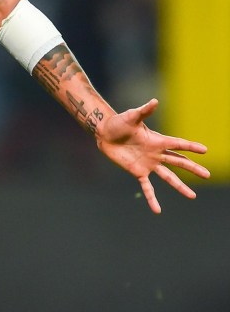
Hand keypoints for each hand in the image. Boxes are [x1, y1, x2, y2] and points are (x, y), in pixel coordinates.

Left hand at [96, 98, 209, 213]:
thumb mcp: (131, 117)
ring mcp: (148, 164)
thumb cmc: (118, 123)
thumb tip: (155, 101)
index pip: (178, 144)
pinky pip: (147, 187)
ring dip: (180, 186)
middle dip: (193, 168)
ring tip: (192, 196)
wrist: (104, 134)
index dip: (190, 146)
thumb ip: (144, 111)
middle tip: (207, 175)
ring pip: (168, 177)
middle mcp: (156, 153)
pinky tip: (157, 210)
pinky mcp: (138, 172)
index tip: (205, 150)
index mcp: (157, 140)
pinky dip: (152, 198)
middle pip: (178, 162)